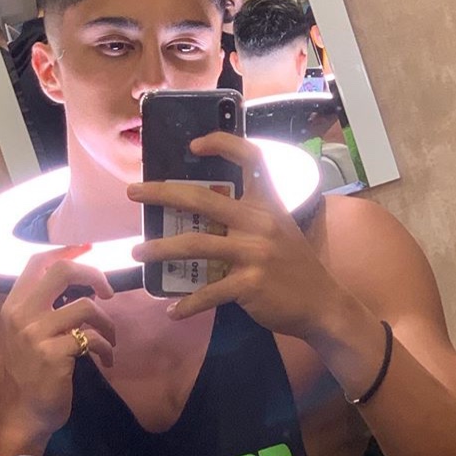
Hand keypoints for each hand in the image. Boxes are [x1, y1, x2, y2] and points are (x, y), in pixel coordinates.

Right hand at [0, 247, 115, 437]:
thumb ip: (45, 304)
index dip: (66, 250)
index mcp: (14, 304)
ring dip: (108, 323)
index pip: (38, 262)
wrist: (25, 413)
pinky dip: (106, 347)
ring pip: (86, 306)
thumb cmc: (32, 370)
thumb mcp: (29, 331)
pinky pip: (92, 338)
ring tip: (110, 338)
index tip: (88, 248)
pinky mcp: (53, 355)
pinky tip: (106, 360)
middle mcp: (21, 314)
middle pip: (63, 271)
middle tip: (109, 292)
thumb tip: (78, 273)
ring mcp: (35, 334)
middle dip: (94, 275)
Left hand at [129, 132, 344, 337]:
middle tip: (132, 193)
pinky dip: (187, 304)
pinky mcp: (249, 284)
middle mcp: (259, 222)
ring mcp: (254, 253)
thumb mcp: (279, 229)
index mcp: (267, 204)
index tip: (193, 144)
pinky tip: (172, 311)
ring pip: (195, 245)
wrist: (322, 304)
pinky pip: (208, 292)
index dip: (223, 143)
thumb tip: (202, 213)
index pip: (251, 158)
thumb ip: (248, 217)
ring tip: (137, 253)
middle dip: (162, 193)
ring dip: (160, 249)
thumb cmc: (294, 265)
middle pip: (203, 199)